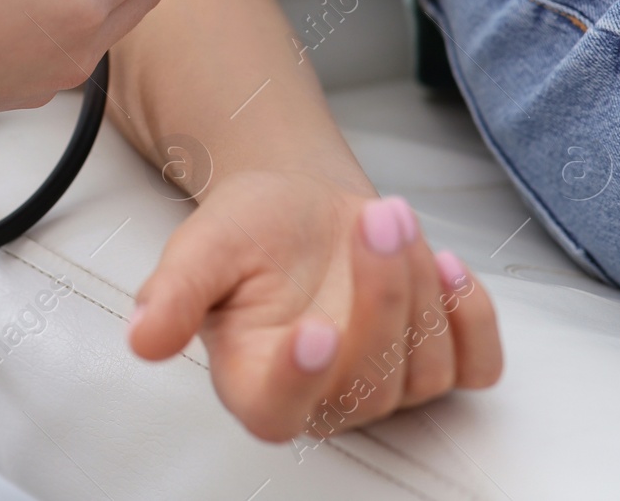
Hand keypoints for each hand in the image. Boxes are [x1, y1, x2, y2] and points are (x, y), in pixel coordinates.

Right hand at [128, 172, 502, 443]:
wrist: (302, 206)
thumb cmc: (250, 230)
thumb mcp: (201, 246)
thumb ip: (172, 294)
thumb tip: (142, 339)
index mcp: (255, 381)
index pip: (279, 412)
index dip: (301, 382)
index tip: (313, 328)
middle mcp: (324, 398)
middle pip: (371, 383)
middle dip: (381, 291)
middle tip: (374, 217)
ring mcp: (386, 387)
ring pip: (426, 370)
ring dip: (420, 287)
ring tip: (388, 217)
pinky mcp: (436, 361)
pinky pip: (478, 367)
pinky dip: (474, 319)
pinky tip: (448, 266)